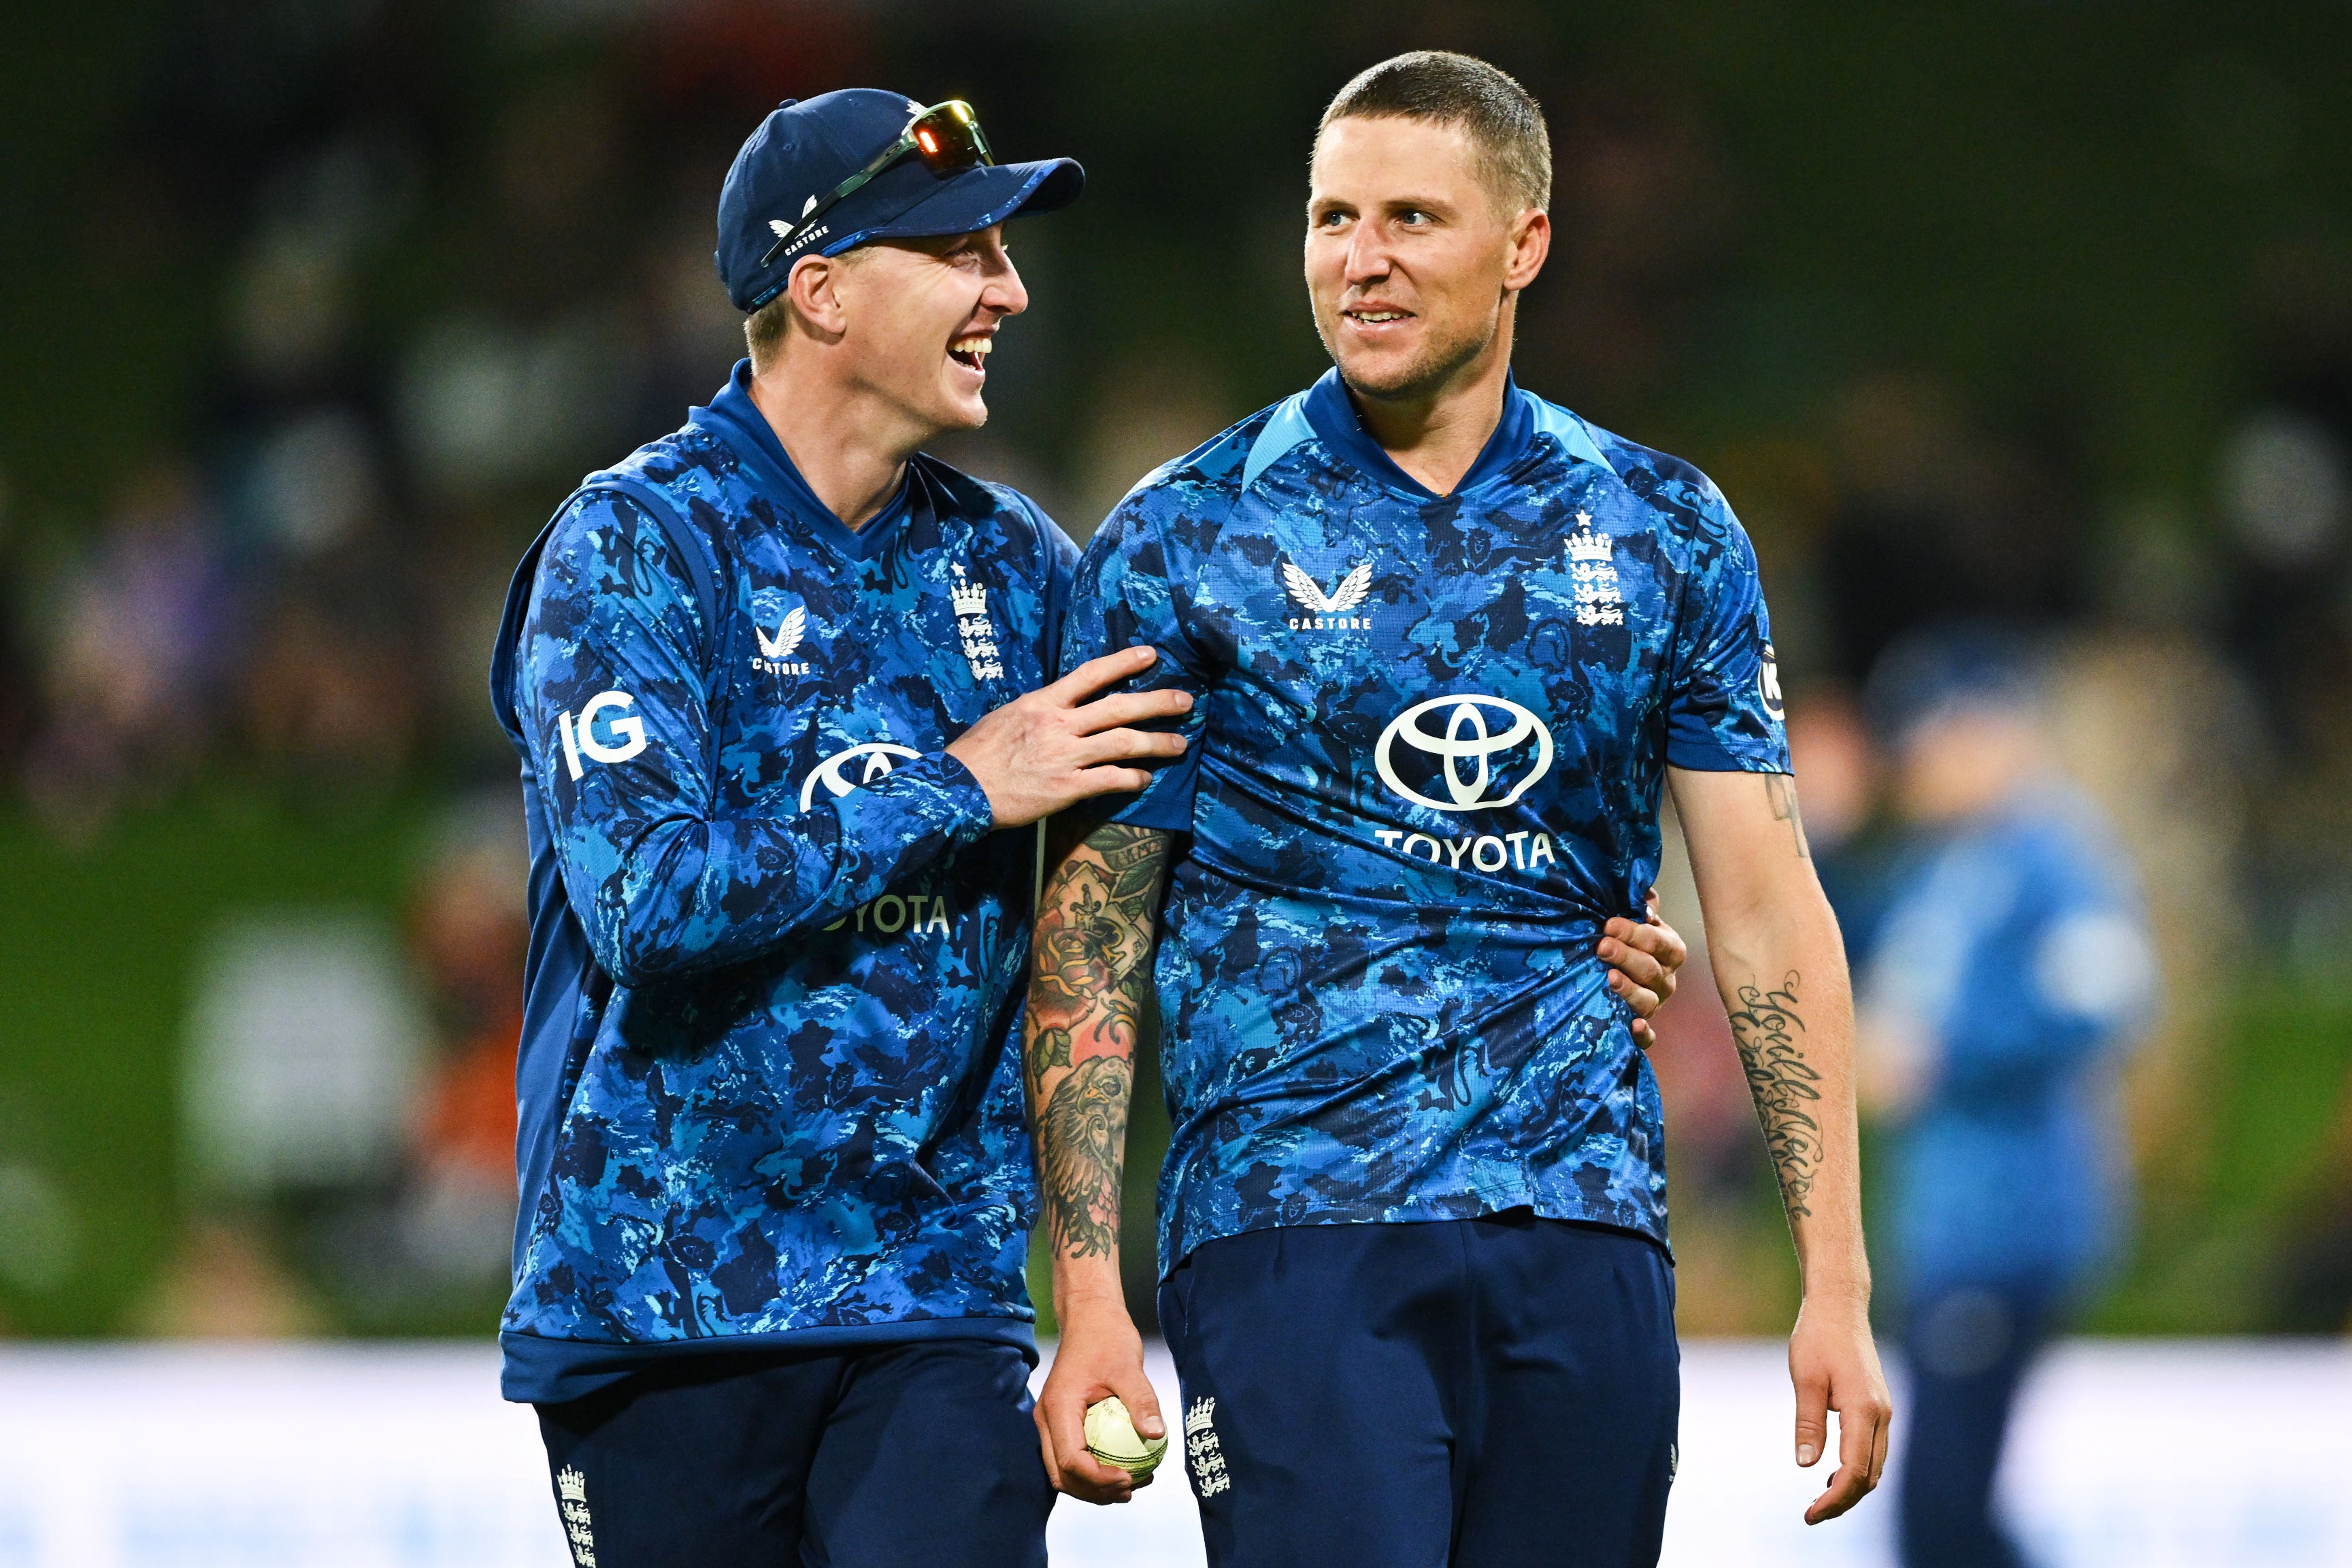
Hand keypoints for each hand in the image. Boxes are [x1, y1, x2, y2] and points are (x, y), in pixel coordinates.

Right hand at [947, 647, 1192, 827]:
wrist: (958, 789)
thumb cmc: (976, 754)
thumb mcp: (1006, 717)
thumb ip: (1038, 710)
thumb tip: (1059, 706)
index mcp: (1042, 703)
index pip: (1090, 674)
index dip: (1123, 663)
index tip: (1150, 655)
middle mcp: (1058, 725)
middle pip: (1118, 707)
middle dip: (1157, 703)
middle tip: (1185, 701)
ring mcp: (1065, 756)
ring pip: (1122, 743)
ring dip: (1156, 743)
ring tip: (1180, 744)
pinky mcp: (1066, 788)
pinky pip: (1109, 780)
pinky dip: (1132, 779)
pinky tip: (1145, 779)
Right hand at [1035, 1294, 1165, 1504]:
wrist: (1089, 1317)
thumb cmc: (1107, 1337)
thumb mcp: (1128, 1366)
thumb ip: (1141, 1400)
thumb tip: (1157, 1435)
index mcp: (1058, 1408)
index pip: (1071, 1460)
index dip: (1099, 1479)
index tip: (1130, 1479)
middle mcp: (1047, 1419)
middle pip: (1062, 1474)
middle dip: (1094, 1491)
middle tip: (1131, 1490)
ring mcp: (1051, 1422)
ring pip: (1063, 1470)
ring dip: (1093, 1486)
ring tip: (1132, 1486)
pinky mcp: (1061, 1422)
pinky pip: (1072, 1455)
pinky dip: (1093, 1470)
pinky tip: (1125, 1468)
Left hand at [1597, 887, 1687, 1048]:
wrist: (1616, 968)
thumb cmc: (1625, 938)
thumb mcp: (1633, 918)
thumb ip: (1639, 904)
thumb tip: (1644, 897)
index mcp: (1669, 950)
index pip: (1658, 941)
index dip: (1634, 933)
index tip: (1608, 924)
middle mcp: (1666, 979)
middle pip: (1651, 970)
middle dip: (1626, 957)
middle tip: (1601, 947)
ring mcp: (1655, 1004)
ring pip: (1648, 1001)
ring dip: (1629, 990)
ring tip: (1609, 979)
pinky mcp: (1643, 1028)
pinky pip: (1649, 1037)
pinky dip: (1643, 1034)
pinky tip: (1634, 1026)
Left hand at [1788, 1292, 1891, 1524]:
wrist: (1840, 1306)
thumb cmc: (1817, 1337)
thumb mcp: (1805, 1378)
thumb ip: (1808, 1422)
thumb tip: (1806, 1465)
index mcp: (1864, 1409)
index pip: (1854, 1471)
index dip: (1835, 1499)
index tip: (1810, 1514)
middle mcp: (1882, 1414)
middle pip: (1869, 1475)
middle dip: (1843, 1501)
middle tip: (1811, 1515)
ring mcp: (1883, 1411)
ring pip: (1874, 1466)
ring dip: (1851, 1488)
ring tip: (1820, 1501)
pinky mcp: (1878, 1406)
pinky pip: (1873, 1450)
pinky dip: (1857, 1470)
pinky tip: (1832, 1474)